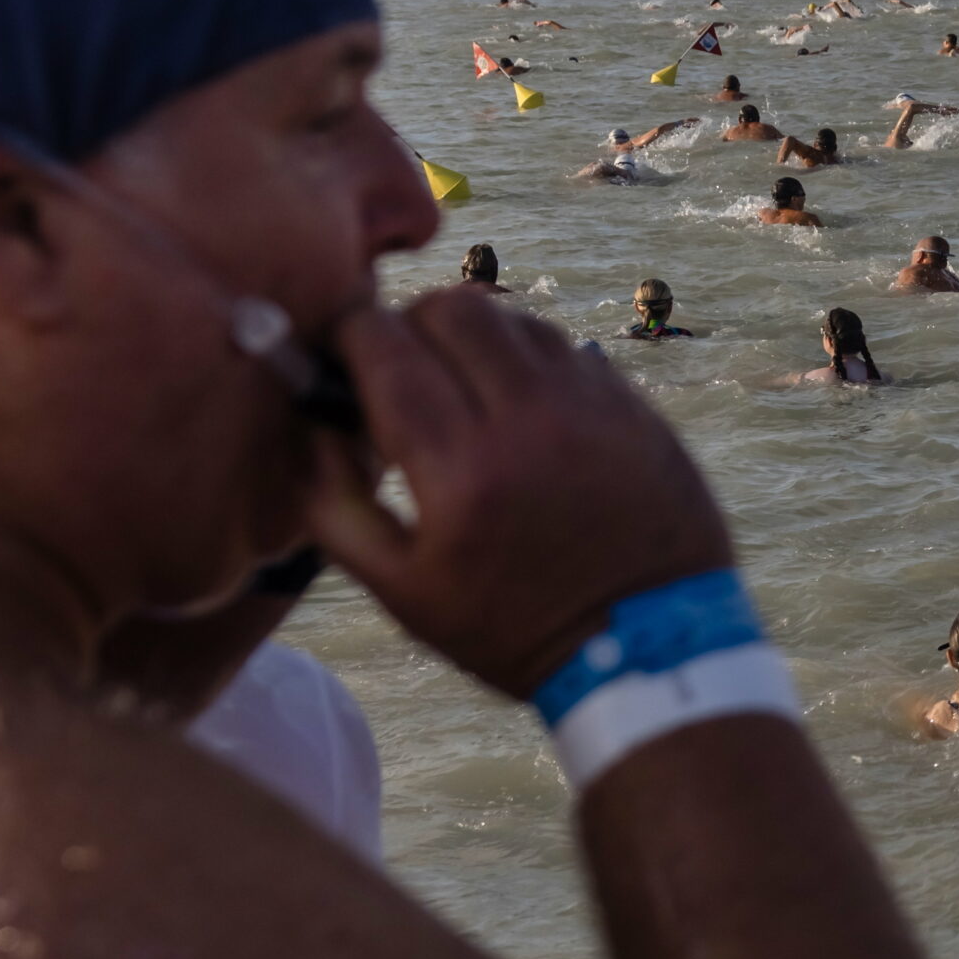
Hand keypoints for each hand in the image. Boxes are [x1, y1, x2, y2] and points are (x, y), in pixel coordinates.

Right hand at [308, 289, 730, 699]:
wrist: (645, 651)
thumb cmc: (512, 628)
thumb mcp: (402, 591)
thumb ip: (334, 502)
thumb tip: (312, 420)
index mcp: (462, 468)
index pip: (386, 344)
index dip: (349, 332)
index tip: (340, 350)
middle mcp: (531, 419)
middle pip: (451, 307)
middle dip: (410, 324)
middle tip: (401, 369)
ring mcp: (593, 405)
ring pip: (513, 319)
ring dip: (474, 339)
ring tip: (464, 391)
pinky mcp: (636, 407)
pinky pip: (567, 350)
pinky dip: (529, 362)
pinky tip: (522, 410)